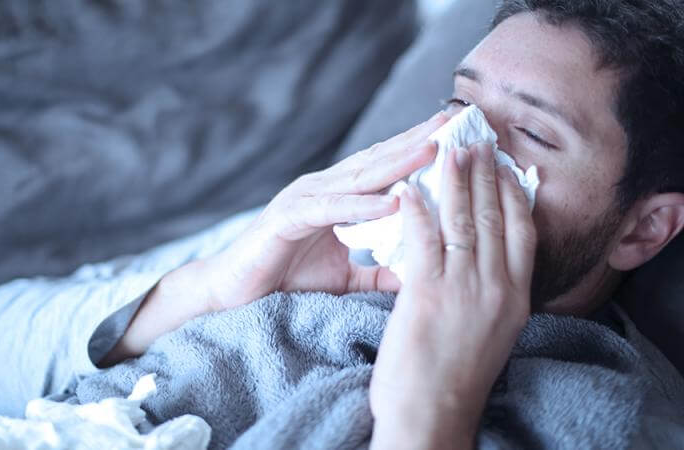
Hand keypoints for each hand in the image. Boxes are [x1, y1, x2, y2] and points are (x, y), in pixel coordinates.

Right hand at [102, 112, 447, 364]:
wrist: (233, 292)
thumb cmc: (285, 278)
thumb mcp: (344, 278)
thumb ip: (377, 274)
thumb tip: (415, 278)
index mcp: (338, 197)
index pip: (385, 170)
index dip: (419, 153)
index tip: (459, 140)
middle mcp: (323, 189)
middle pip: (377, 162)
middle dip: (416, 141)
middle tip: (455, 122)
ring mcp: (304, 200)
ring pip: (358, 178)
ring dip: (396, 162)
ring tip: (433, 149)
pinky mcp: (287, 219)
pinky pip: (330, 210)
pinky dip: (362, 205)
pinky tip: (392, 201)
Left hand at [369, 143, 536, 448]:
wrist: (434, 416)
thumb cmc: (455, 378)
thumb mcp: (489, 331)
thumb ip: (490, 294)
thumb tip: (484, 264)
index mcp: (516, 297)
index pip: (521, 231)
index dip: (512, 193)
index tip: (504, 164)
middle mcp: (497, 287)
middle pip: (494, 216)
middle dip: (485, 174)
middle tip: (476, 140)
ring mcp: (464, 288)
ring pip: (462, 219)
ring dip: (454, 179)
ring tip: (449, 148)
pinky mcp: (427, 293)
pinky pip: (424, 238)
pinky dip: (417, 208)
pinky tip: (409, 187)